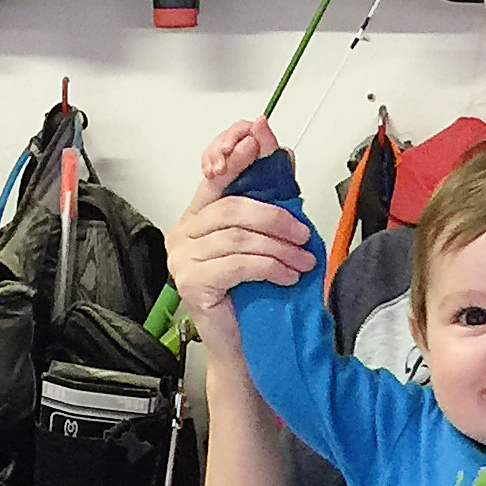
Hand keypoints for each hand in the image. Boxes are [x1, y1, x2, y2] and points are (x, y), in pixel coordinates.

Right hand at [169, 114, 314, 347]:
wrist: (242, 349)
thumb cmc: (250, 297)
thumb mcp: (263, 242)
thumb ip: (268, 200)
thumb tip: (282, 154)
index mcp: (197, 215)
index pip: (213, 174)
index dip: (234, 152)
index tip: (259, 137)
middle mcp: (183, 232)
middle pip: (230, 207)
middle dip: (274, 216)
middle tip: (303, 233)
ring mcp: (182, 257)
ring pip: (237, 236)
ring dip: (279, 247)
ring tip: (304, 261)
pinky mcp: (191, 281)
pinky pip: (237, 263)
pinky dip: (270, 266)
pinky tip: (289, 275)